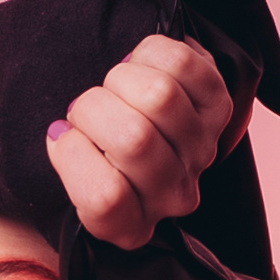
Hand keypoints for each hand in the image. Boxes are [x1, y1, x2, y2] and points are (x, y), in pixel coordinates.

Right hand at [44, 35, 241, 250]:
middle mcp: (173, 196)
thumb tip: (63, 132)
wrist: (141, 125)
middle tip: (86, 107)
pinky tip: (140, 66)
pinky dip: (150, 53)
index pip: (104, 199)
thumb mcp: (69, 172)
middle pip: (134, 140)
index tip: (62, 134)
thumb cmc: (94, 151)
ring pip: (159, 96)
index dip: (72, 155)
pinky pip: (182, 65)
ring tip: (114, 87)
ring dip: (121, 78)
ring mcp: (201, 151)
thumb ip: (64, 163)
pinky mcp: (217, 107)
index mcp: (130, 226)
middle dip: (93, 107)